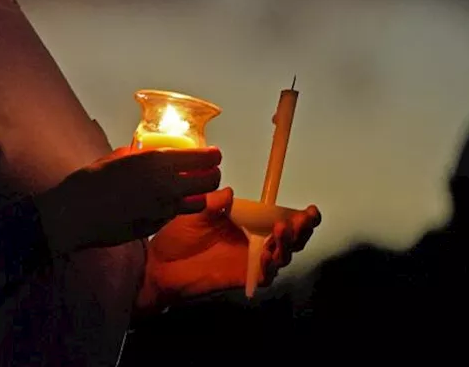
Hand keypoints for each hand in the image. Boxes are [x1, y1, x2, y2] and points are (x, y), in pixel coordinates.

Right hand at [34, 146, 221, 255]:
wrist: (75, 214)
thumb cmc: (91, 181)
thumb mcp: (117, 158)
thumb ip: (139, 154)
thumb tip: (148, 151)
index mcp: (157, 162)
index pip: (202, 158)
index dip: (213, 156)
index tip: (214, 154)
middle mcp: (167, 186)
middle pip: (209, 181)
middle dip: (212, 175)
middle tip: (208, 172)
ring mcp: (164, 210)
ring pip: (198, 202)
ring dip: (198, 194)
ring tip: (191, 189)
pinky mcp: (156, 226)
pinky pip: (176, 214)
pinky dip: (177, 207)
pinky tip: (164, 202)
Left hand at [135, 192, 321, 313]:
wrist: (160, 264)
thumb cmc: (178, 237)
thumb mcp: (196, 212)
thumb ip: (214, 203)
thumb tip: (230, 191)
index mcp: (247, 224)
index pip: (280, 220)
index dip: (298, 217)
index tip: (308, 209)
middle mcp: (253, 243)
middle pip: (290, 240)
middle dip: (301, 231)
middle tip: (302, 220)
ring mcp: (249, 261)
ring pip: (281, 257)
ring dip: (287, 245)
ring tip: (282, 232)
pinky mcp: (241, 277)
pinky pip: (264, 275)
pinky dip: (270, 266)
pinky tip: (268, 255)